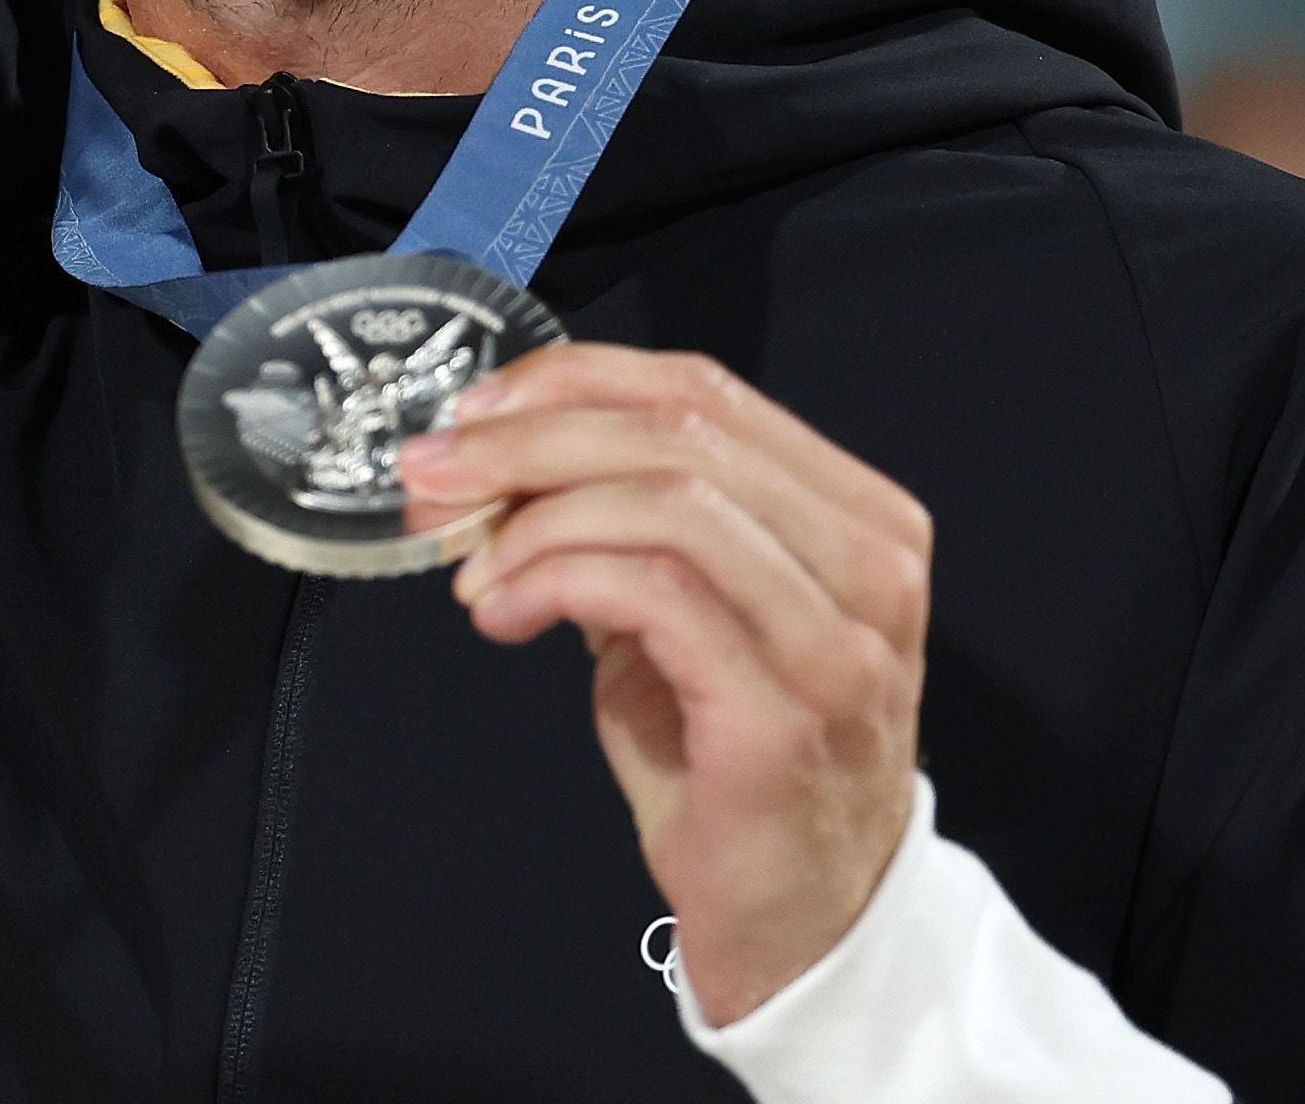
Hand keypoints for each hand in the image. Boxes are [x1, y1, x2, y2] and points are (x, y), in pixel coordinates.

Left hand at [401, 345, 927, 1027]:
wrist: (801, 921)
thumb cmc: (733, 767)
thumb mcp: (688, 617)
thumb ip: (626, 527)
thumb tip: (499, 461)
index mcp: (857, 518)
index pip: (704, 390)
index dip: (570, 382)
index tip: (473, 415)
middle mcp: (870, 565)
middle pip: (678, 432)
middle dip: (529, 440)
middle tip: (434, 478)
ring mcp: (840, 639)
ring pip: (667, 500)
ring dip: (534, 519)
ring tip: (472, 569)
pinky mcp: (785, 713)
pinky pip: (654, 592)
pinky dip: (554, 579)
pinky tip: (503, 613)